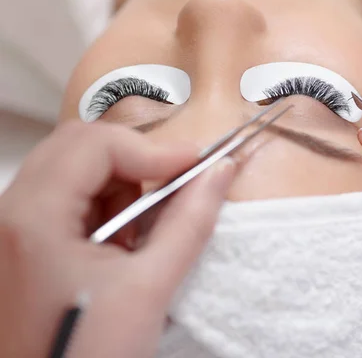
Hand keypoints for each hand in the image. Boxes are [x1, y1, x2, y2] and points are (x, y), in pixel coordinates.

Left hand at [0, 122, 235, 357]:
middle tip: (175, 187)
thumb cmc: (89, 357)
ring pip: (74, 169)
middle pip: (78, 147)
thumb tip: (220, 172)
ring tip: (142, 234)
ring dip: (120, 187)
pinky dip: (105, 208)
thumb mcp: (149, 289)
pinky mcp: (25, 245)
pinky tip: (121, 247)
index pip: (96, 145)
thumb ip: (189, 222)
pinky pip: (68, 199)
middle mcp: (12, 214)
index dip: (153, 149)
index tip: (196, 166)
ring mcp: (14, 229)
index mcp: (34, 219)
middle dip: (134, 162)